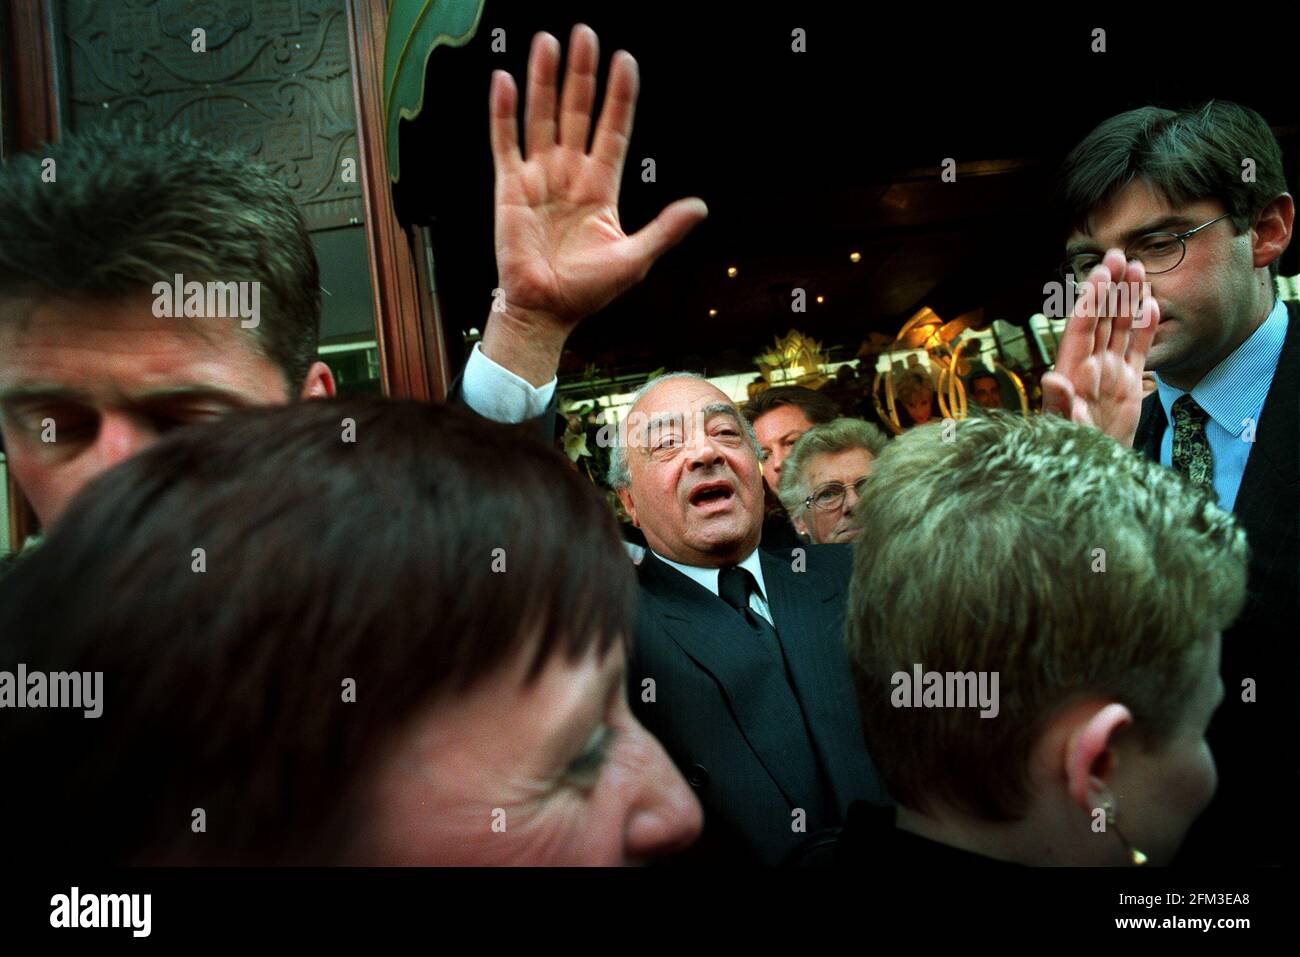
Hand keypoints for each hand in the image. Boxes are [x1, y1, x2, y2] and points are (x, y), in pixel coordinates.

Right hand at [481, 24, 707, 384]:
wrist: (546, 311)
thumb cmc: (587, 290)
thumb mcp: (635, 258)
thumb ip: (665, 229)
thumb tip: (700, 207)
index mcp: (601, 187)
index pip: (612, 130)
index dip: (619, 97)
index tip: (625, 62)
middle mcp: (569, 174)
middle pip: (576, 113)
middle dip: (581, 74)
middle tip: (584, 34)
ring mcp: (538, 178)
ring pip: (541, 118)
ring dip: (543, 80)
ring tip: (548, 42)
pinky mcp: (509, 189)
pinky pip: (505, 143)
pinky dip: (504, 113)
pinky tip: (506, 81)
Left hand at [1040, 249, 1158, 446]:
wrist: (1093, 467)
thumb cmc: (1070, 448)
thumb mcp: (1064, 427)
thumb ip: (1058, 403)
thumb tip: (1051, 379)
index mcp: (1072, 370)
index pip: (1082, 328)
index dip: (1090, 301)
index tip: (1098, 274)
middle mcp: (1090, 365)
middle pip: (1101, 318)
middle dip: (1108, 288)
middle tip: (1117, 256)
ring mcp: (1110, 372)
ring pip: (1119, 327)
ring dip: (1126, 299)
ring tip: (1136, 269)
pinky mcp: (1128, 383)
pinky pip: (1137, 349)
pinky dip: (1144, 328)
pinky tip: (1150, 304)